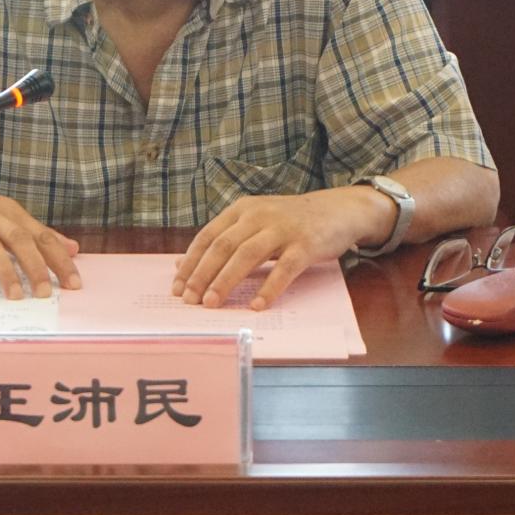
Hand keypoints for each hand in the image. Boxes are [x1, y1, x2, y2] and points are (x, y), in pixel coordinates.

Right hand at [0, 166, 82, 299]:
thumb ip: (36, 232)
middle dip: (35, 266)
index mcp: (9, 212)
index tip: (74, 283)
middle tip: (46, 293)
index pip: (41, 235)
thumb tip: (73, 249)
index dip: (59, 259)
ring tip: (15, 297)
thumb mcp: (3, 213)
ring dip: (4, 271)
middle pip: (19, 239)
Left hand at [172, 188, 376, 310]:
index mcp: (242, 210)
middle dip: (202, 274)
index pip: (208, 236)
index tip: (177, 286)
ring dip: (226, 281)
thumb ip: (223, 240)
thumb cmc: (290, 221)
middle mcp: (259, 215)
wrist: (337, 209)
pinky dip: (269, 287)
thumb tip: (182, 264)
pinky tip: (257, 305)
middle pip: (223, 245)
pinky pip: (284, 268)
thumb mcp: (254, 223)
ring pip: (248, 255)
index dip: (190, 262)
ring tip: (212, 303)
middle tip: (190, 300)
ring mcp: (283, 229)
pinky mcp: (306, 244)